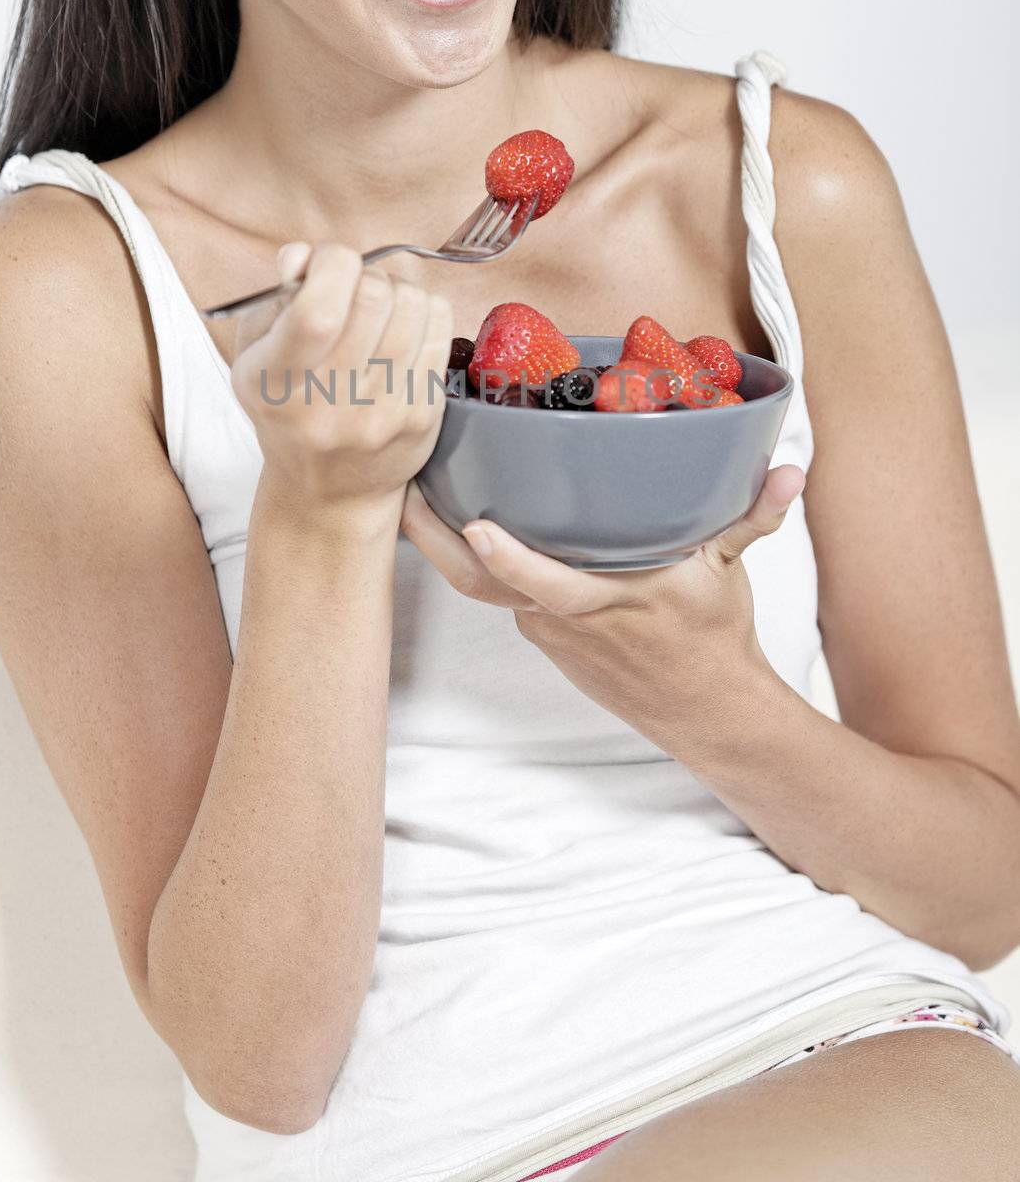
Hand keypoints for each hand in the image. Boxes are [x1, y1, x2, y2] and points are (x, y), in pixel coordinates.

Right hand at [230, 240, 452, 517]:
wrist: (327, 491)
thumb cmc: (288, 408)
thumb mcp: (257, 354)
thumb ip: (275, 296)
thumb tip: (304, 255)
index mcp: (277, 383)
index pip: (318, 310)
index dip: (330, 263)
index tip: (326, 265)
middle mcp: (330, 404)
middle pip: (373, 297)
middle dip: (365, 275)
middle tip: (355, 290)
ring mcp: (382, 413)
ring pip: (413, 305)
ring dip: (398, 291)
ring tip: (380, 310)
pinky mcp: (422, 416)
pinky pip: (440, 328)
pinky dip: (424, 312)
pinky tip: (404, 328)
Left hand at [400, 465, 805, 751]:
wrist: (707, 714)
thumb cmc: (714, 639)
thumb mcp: (735, 574)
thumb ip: (754, 517)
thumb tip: (791, 473)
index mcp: (612, 600)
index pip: (550, 585)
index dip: (511, 560)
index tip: (477, 524)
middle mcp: (568, 618)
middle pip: (482, 586)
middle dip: (432, 541)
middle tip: (396, 489)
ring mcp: (548, 631)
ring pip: (482, 589)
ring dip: (440, 546)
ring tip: (407, 490)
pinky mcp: (544, 636)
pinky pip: (500, 595)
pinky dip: (475, 563)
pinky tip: (453, 519)